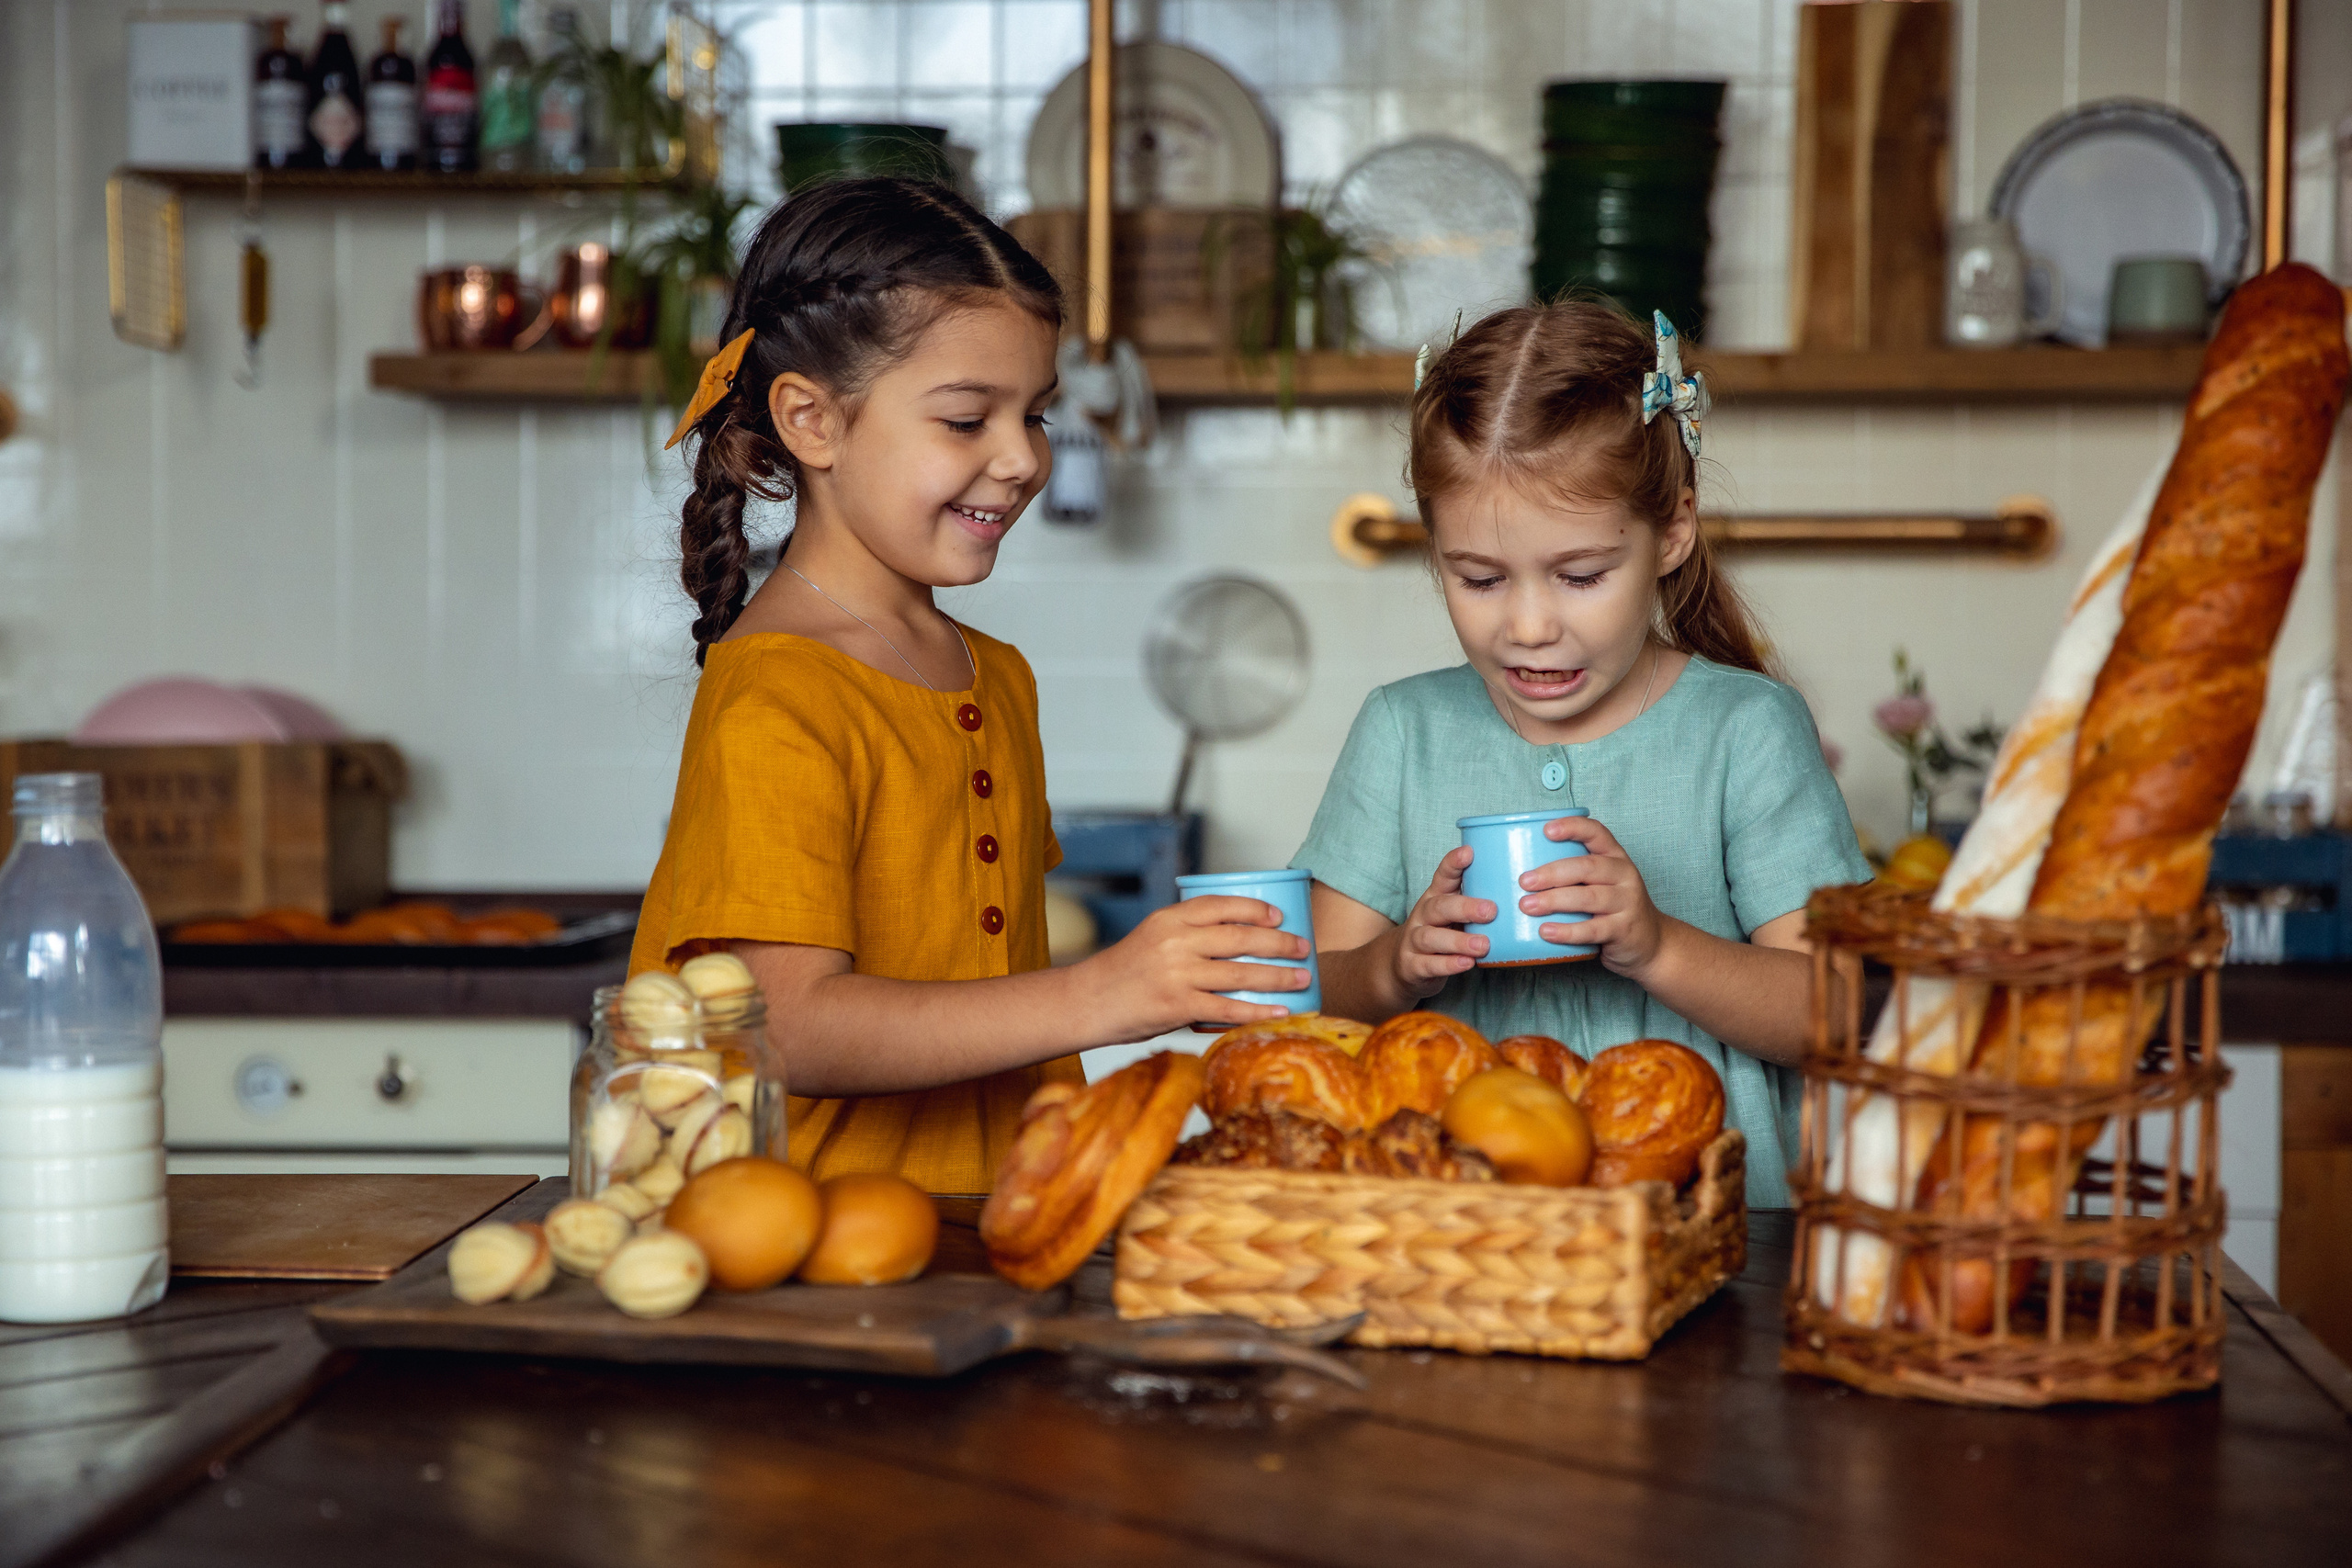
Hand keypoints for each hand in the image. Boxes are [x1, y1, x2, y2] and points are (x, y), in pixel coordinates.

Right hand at [1077, 896, 1312, 1041]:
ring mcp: (1176, 974)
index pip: (1221, 905)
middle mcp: (1175, 942)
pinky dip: (1258, 1011)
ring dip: (1278, 977)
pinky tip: (1280, 1011)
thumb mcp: (1152, 939)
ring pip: (1240, 972)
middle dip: (1279, 942)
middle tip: (1304, 947)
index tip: (1280, 915)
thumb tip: (1237, 942)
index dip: (1255, 908)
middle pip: (1240, 937)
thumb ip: (1187, 936)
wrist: (1087, 1003)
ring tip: (1303, 978)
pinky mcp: (1176, 1006)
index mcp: (1169, 919)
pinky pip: (1227, 1008)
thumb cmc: (1123, 974)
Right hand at [1387, 845, 1496, 999]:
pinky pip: (1428, 964)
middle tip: (1491, 911)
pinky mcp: (1412, 966)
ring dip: (1458, 941)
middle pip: (1439, 906)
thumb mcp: (1452, 914)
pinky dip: (1448, 964)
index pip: (1442, 876)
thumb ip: (1476, 903)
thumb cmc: (1440, 934)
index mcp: (1435, 898)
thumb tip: (1523, 891)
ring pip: (1431, 937)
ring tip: (1483, 945)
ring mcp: (1414, 941)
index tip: (1469, 853)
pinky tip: (1467, 963)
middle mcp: (1422, 916)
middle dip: (1464, 907)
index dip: (1453, 864)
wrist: (1403, 967)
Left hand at [1515, 815, 1666, 978]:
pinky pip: (1593, 929)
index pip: (1596, 832)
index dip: (1572, 828)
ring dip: (1554, 901)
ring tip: (1527, 906)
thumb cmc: (1614, 909)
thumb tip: (1518, 871)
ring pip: (1588, 897)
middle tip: (1524, 881)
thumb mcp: (1602, 883)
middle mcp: (1624, 875)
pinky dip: (1567, 931)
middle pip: (1587, 867)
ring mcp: (1627, 903)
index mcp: (1615, 857)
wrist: (1650, 943)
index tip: (1545, 830)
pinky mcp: (1624, 929)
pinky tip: (1546, 932)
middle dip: (1552, 873)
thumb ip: (1573, 874)